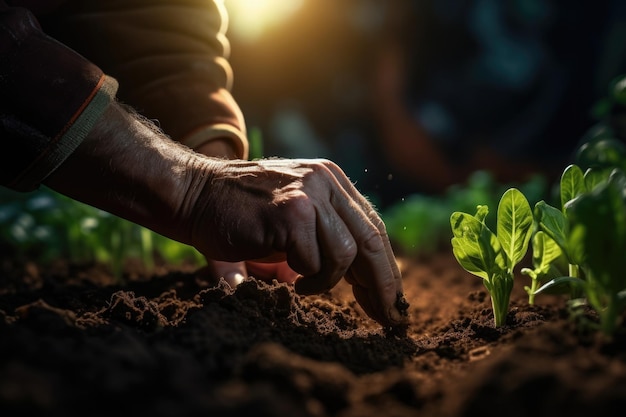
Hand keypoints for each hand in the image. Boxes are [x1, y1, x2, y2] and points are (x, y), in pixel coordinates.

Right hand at [187, 157, 407, 325]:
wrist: (194, 194)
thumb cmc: (241, 214)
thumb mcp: (294, 219)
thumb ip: (328, 239)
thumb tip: (367, 283)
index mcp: (332, 181)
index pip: (372, 227)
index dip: (386, 267)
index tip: (392, 299)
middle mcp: (326, 181)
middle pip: (372, 240)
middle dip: (383, 285)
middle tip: (389, 317)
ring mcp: (309, 194)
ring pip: (345, 254)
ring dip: (329, 281)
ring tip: (306, 286)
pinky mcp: (291, 212)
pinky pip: (314, 261)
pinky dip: (307, 279)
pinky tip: (291, 281)